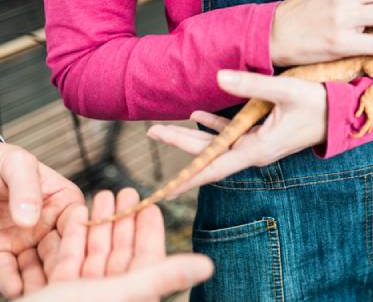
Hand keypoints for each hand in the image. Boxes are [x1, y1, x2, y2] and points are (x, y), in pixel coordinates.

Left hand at [0, 144, 82, 297]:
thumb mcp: (15, 164)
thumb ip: (26, 187)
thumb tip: (30, 217)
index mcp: (65, 202)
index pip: (77, 225)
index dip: (78, 242)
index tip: (75, 257)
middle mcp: (50, 226)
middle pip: (60, 252)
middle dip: (60, 269)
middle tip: (60, 284)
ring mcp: (27, 242)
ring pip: (37, 267)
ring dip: (39, 282)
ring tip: (40, 293)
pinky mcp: (3, 252)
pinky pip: (8, 270)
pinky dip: (12, 282)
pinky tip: (16, 290)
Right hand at [21, 189, 212, 301]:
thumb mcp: (118, 293)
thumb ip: (161, 276)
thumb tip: (209, 266)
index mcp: (129, 297)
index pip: (148, 258)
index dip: (150, 230)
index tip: (152, 203)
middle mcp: (109, 297)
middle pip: (121, 252)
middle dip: (123, 219)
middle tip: (126, 188)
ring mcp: (83, 296)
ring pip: (96, 254)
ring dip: (100, 223)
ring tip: (104, 193)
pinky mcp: (57, 293)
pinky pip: (69, 261)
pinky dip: (74, 237)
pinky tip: (76, 213)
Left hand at [147, 70, 326, 193]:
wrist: (344, 112)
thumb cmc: (320, 103)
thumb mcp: (285, 91)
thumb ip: (251, 86)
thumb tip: (218, 77)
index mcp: (258, 148)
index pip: (215, 166)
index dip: (188, 177)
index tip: (164, 188)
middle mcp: (255, 151)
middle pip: (209, 154)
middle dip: (180, 144)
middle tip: (152, 132)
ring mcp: (259, 143)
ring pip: (218, 144)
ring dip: (192, 136)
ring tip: (164, 129)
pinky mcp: (265, 134)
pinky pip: (233, 134)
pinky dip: (214, 127)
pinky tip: (198, 115)